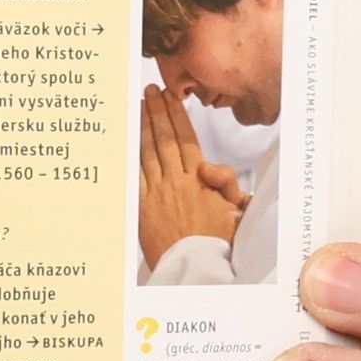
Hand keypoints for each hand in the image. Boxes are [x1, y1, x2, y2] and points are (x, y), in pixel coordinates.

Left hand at [139, 85, 246, 266]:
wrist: (195, 268)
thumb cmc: (216, 243)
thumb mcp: (233, 209)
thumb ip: (224, 182)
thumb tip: (208, 164)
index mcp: (200, 179)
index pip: (187, 137)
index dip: (177, 114)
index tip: (170, 97)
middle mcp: (177, 181)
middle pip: (165, 138)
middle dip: (157, 111)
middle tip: (149, 92)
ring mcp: (157, 192)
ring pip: (148, 151)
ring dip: (143, 126)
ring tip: (138, 106)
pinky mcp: (142, 206)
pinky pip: (134, 173)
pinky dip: (130, 154)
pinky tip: (127, 140)